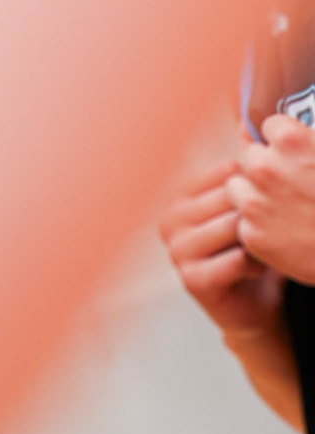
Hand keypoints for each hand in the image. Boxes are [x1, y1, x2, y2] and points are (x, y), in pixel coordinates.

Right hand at [159, 161, 286, 334]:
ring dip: (258, 240)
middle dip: (258, 215)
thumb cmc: (253, 251)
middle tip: (263, 234)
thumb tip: (247, 126)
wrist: (254, 307)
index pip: (226, 171)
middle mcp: (169, 221)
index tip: (261, 206)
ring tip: (258, 252)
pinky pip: (237, 259)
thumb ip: (244, 172)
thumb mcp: (247, 207)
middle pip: (232, 197)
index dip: (255, 187)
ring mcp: (177, 251)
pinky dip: (257, 265)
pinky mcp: (192, 279)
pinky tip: (254, 272)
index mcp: (179, 197)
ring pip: (234, 226)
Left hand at [229, 119, 314, 285]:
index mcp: (290, 140)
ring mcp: (255, 202)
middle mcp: (265, 168)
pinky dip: (259, 224)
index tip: (295, 152)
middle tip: (294, 183)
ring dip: (254, 192)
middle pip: (250, 156)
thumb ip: (309, 137)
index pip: (267, 126)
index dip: (283, 140)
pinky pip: (244, 220)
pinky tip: (286, 229)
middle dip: (267, 166)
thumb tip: (275, 126)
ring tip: (287, 205)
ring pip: (238, 186)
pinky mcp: (252, 234)